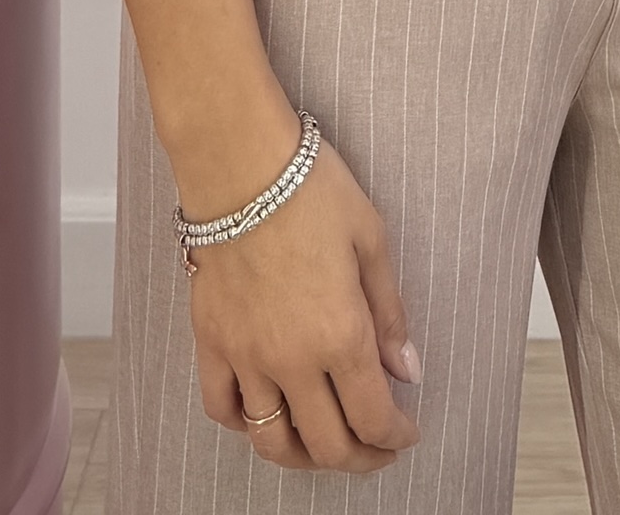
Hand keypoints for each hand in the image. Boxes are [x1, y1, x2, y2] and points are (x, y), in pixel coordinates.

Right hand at [187, 129, 423, 478]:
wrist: (239, 162)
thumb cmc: (311, 189)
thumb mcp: (371, 240)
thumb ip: (389, 313)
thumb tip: (407, 371)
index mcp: (341, 335)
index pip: (373, 417)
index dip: (396, 437)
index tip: (406, 432)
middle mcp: (292, 360)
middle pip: (327, 445)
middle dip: (360, 458)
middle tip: (376, 448)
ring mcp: (246, 356)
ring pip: (272, 442)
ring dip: (305, 456)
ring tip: (324, 443)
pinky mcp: (212, 342)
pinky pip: (223, 408)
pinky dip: (245, 425)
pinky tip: (265, 413)